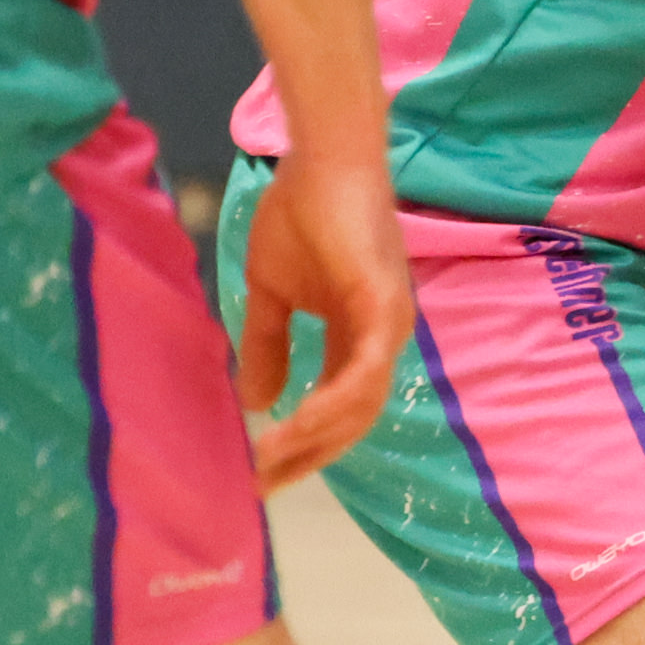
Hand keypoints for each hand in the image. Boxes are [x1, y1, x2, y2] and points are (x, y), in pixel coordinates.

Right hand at [232, 148, 410, 489]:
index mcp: (358, 338)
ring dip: (313, 439)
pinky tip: (297, 422)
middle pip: (351, 421)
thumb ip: (267, 346)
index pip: (336, 410)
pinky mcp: (383, 305)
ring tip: (268, 460)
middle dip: (304, 457)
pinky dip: (332, 403)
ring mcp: (388, 324)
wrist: (319, 159)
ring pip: (359, 406)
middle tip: (259, 485)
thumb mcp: (272, 294)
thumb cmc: (301, 214)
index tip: (258, 474)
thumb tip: (256, 402)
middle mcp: (382, 339)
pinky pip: (363, 371)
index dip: (300, 445)